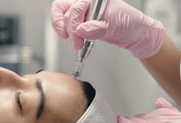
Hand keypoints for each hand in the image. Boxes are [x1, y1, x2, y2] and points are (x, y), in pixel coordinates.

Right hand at [51, 0, 165, 58]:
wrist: (135, 34)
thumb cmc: (130, 24)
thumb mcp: (115, 26)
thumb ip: (97, 29)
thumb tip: (81, 31)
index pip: (76, 7)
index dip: (74, 23)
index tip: (78, 36)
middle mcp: (88, 2)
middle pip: (65, 12)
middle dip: (70, 29)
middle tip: (77, 43)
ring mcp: (84, 11)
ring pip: (62, 16)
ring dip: (66, 31)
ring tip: (76, 43)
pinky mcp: (82, 20)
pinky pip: (67, 23)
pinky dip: (68, 32)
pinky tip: (75, 39)